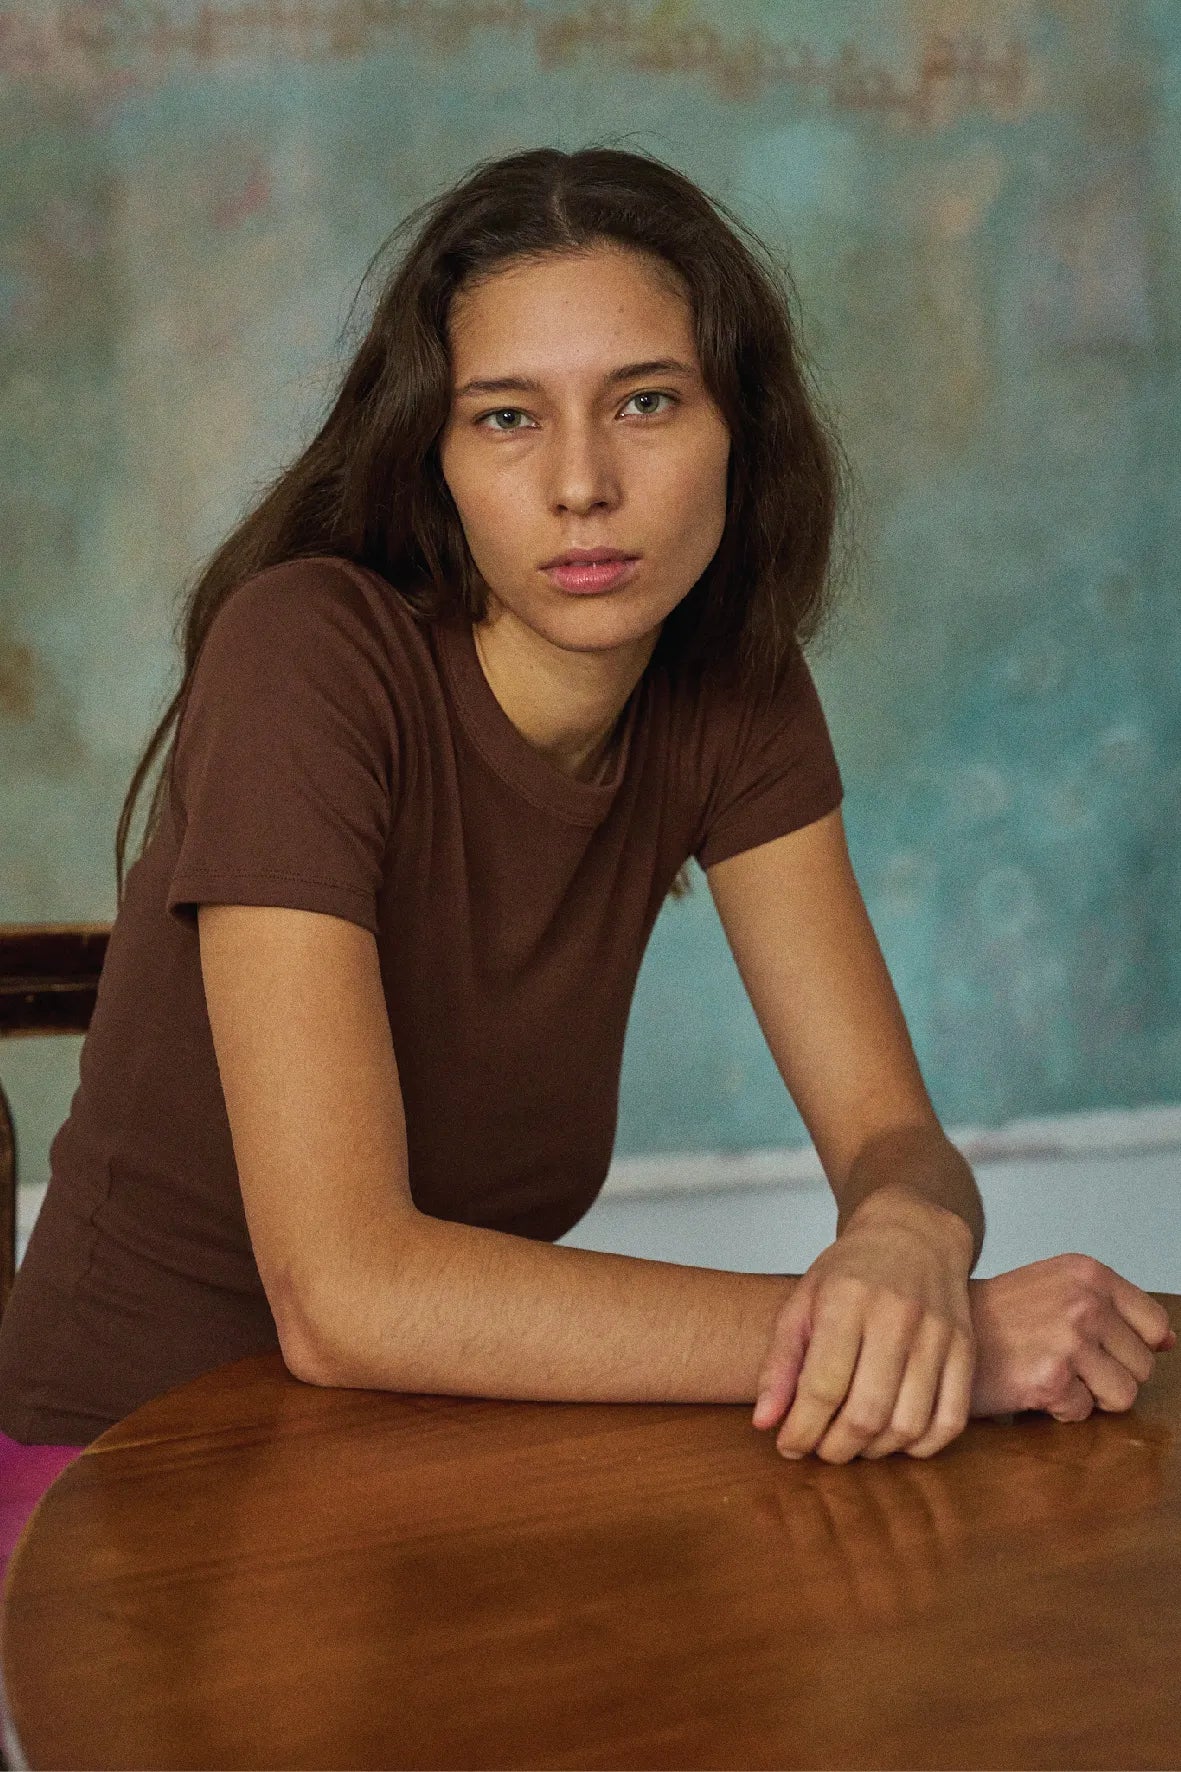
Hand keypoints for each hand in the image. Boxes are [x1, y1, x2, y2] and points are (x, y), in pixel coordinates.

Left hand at [752, 1185, 976, 1462]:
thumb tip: (764, 1422)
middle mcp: (896, 1316)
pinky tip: (895, 1439)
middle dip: (837, 1448)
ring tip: (854, 1444)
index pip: (823, 1385)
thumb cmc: (850, 1271)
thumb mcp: (802, 1301)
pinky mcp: (965, 1350)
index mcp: (846, 1299)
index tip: (788, 1446)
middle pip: (867, 1412)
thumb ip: (780, 1363)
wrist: (914, 1234)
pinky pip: (951, 1419)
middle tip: (821, 1450)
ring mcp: (937, 1334)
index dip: (802, 1428)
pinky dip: (922, 1446)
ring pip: (909, 1424)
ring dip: (876, 1451)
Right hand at [967, 1253, 1175, 1419]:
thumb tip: (1170, 1342)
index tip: (1102, 1350)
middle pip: (1143, 1365)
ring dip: (1090, 1395)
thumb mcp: (1056, 1289)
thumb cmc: (998, 1317)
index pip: (1154, 1324)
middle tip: (1065, 1362)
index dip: (1134, 1347)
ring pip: (1124, 1394)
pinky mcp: (1051, 1377)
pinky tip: (1030, 1385)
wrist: (938, 1332)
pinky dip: (1059, 1409)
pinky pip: (1084, 1412)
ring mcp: (1068, 1338)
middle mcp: (1083, 1299)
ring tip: (1051, 1374)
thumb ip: (1113, 1309)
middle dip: (1110, 1374)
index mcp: (1087, 1272)